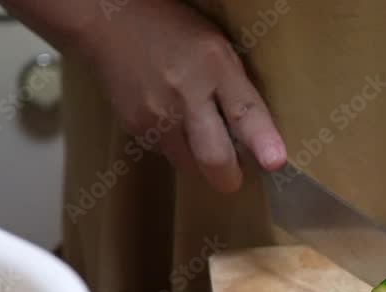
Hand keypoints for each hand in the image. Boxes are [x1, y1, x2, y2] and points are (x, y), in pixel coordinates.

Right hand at [80, 0, 286, 191]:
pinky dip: (176, 147)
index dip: (262, 140)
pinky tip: (172, 121)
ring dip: (201, 162)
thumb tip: (261, 140)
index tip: (275, 162)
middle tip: (234, 174)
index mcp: (214, 65)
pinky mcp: (134, 126)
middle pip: (214, 158)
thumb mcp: (217, 50)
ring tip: (199, 135)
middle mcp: (185, 92)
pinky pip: (166, 153)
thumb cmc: (174, 32)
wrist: (109, 21)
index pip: (243, 110)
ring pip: (190, 164)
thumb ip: (239, 90)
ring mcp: (156, 114)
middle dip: (229, 176)